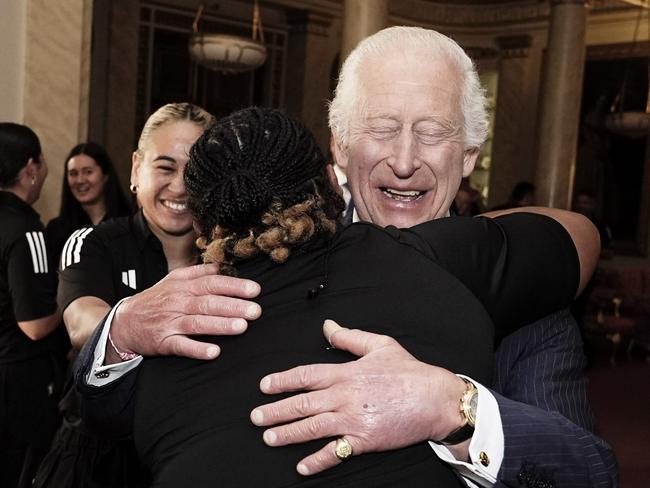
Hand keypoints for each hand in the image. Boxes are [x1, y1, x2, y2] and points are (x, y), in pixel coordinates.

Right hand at [108, 263, 260, 360]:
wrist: (124, 321)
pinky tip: (214, 352)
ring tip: (241, 327)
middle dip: (234, 306)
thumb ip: (200, 272)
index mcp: (183, 285)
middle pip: (208, 302)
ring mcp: (170, 322)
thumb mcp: (175, 279)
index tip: (255, 290)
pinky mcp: (164, 342)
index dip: (234, 285)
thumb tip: (224, 267)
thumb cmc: (157, 299)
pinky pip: (182, 346)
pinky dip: (198, 349)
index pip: (212, 282)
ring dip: (220, 325)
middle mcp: (178, 302)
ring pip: (198, 322)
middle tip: (255, 310)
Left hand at [250, 320, 466, 475]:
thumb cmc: (408, 371)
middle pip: (302, 404)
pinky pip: (334, 452)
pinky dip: (317, 461)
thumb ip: (348, 337)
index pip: (305, 376)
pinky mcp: (364, 441)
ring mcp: (353, 420)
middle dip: (275, 411)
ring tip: (268, 437)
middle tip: (255, 417)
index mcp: (346, 373)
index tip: (264, 386)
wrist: (435, 399)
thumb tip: (326, 326)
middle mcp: (344, 396)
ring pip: (312, 428)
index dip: (282, 380)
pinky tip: (301, 466)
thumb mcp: (379, 344)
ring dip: (287, 434)